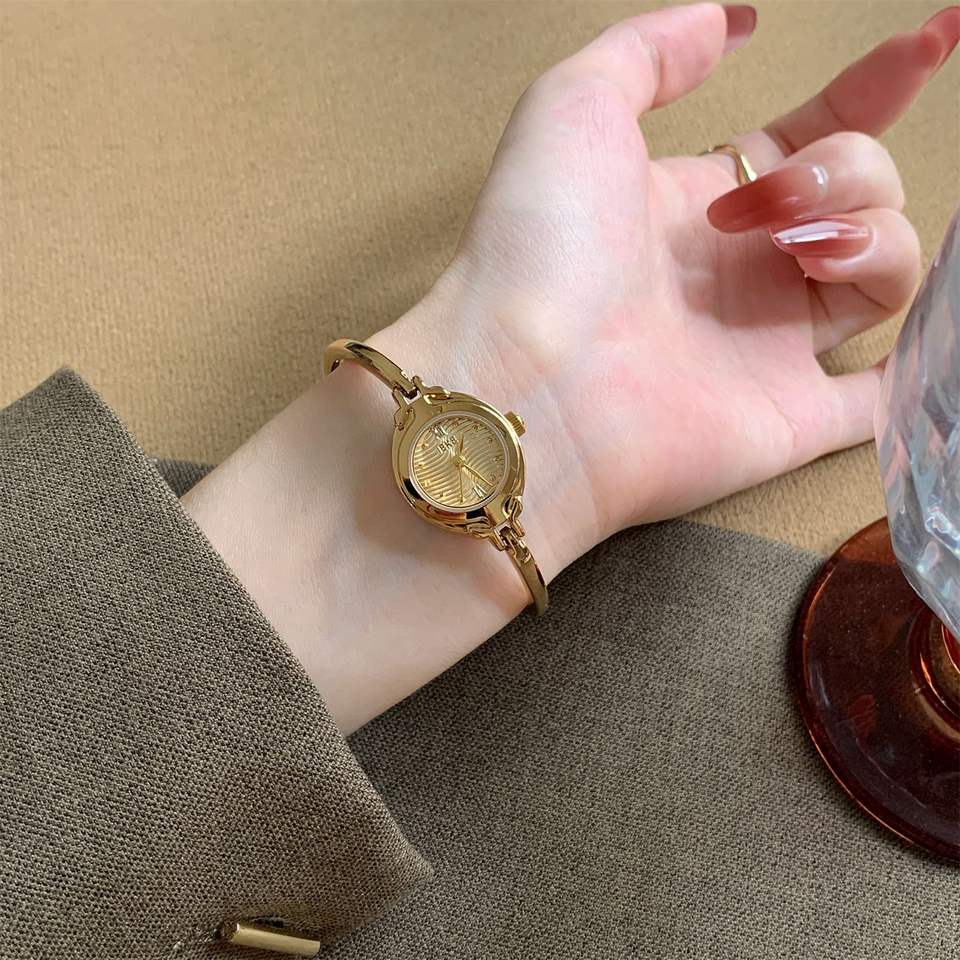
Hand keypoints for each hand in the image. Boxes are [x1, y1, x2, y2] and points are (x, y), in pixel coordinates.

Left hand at [373, 3, 957, 557]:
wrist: (526, 382)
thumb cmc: (539, 243)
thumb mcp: (576, 106)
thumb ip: (651, 50)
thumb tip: (731, 22)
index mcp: (699, 201)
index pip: (813, 136)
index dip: (873, 89)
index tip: (929, 41)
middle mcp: (741, 272)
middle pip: (859, 194)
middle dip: (844, 170)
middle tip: (761, 205)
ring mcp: (768, 347)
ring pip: (887, 273)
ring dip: (875, 235)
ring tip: (799, 251)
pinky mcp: (788, 419)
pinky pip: (880, 400)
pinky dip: (923, 372)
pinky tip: (939, 335)